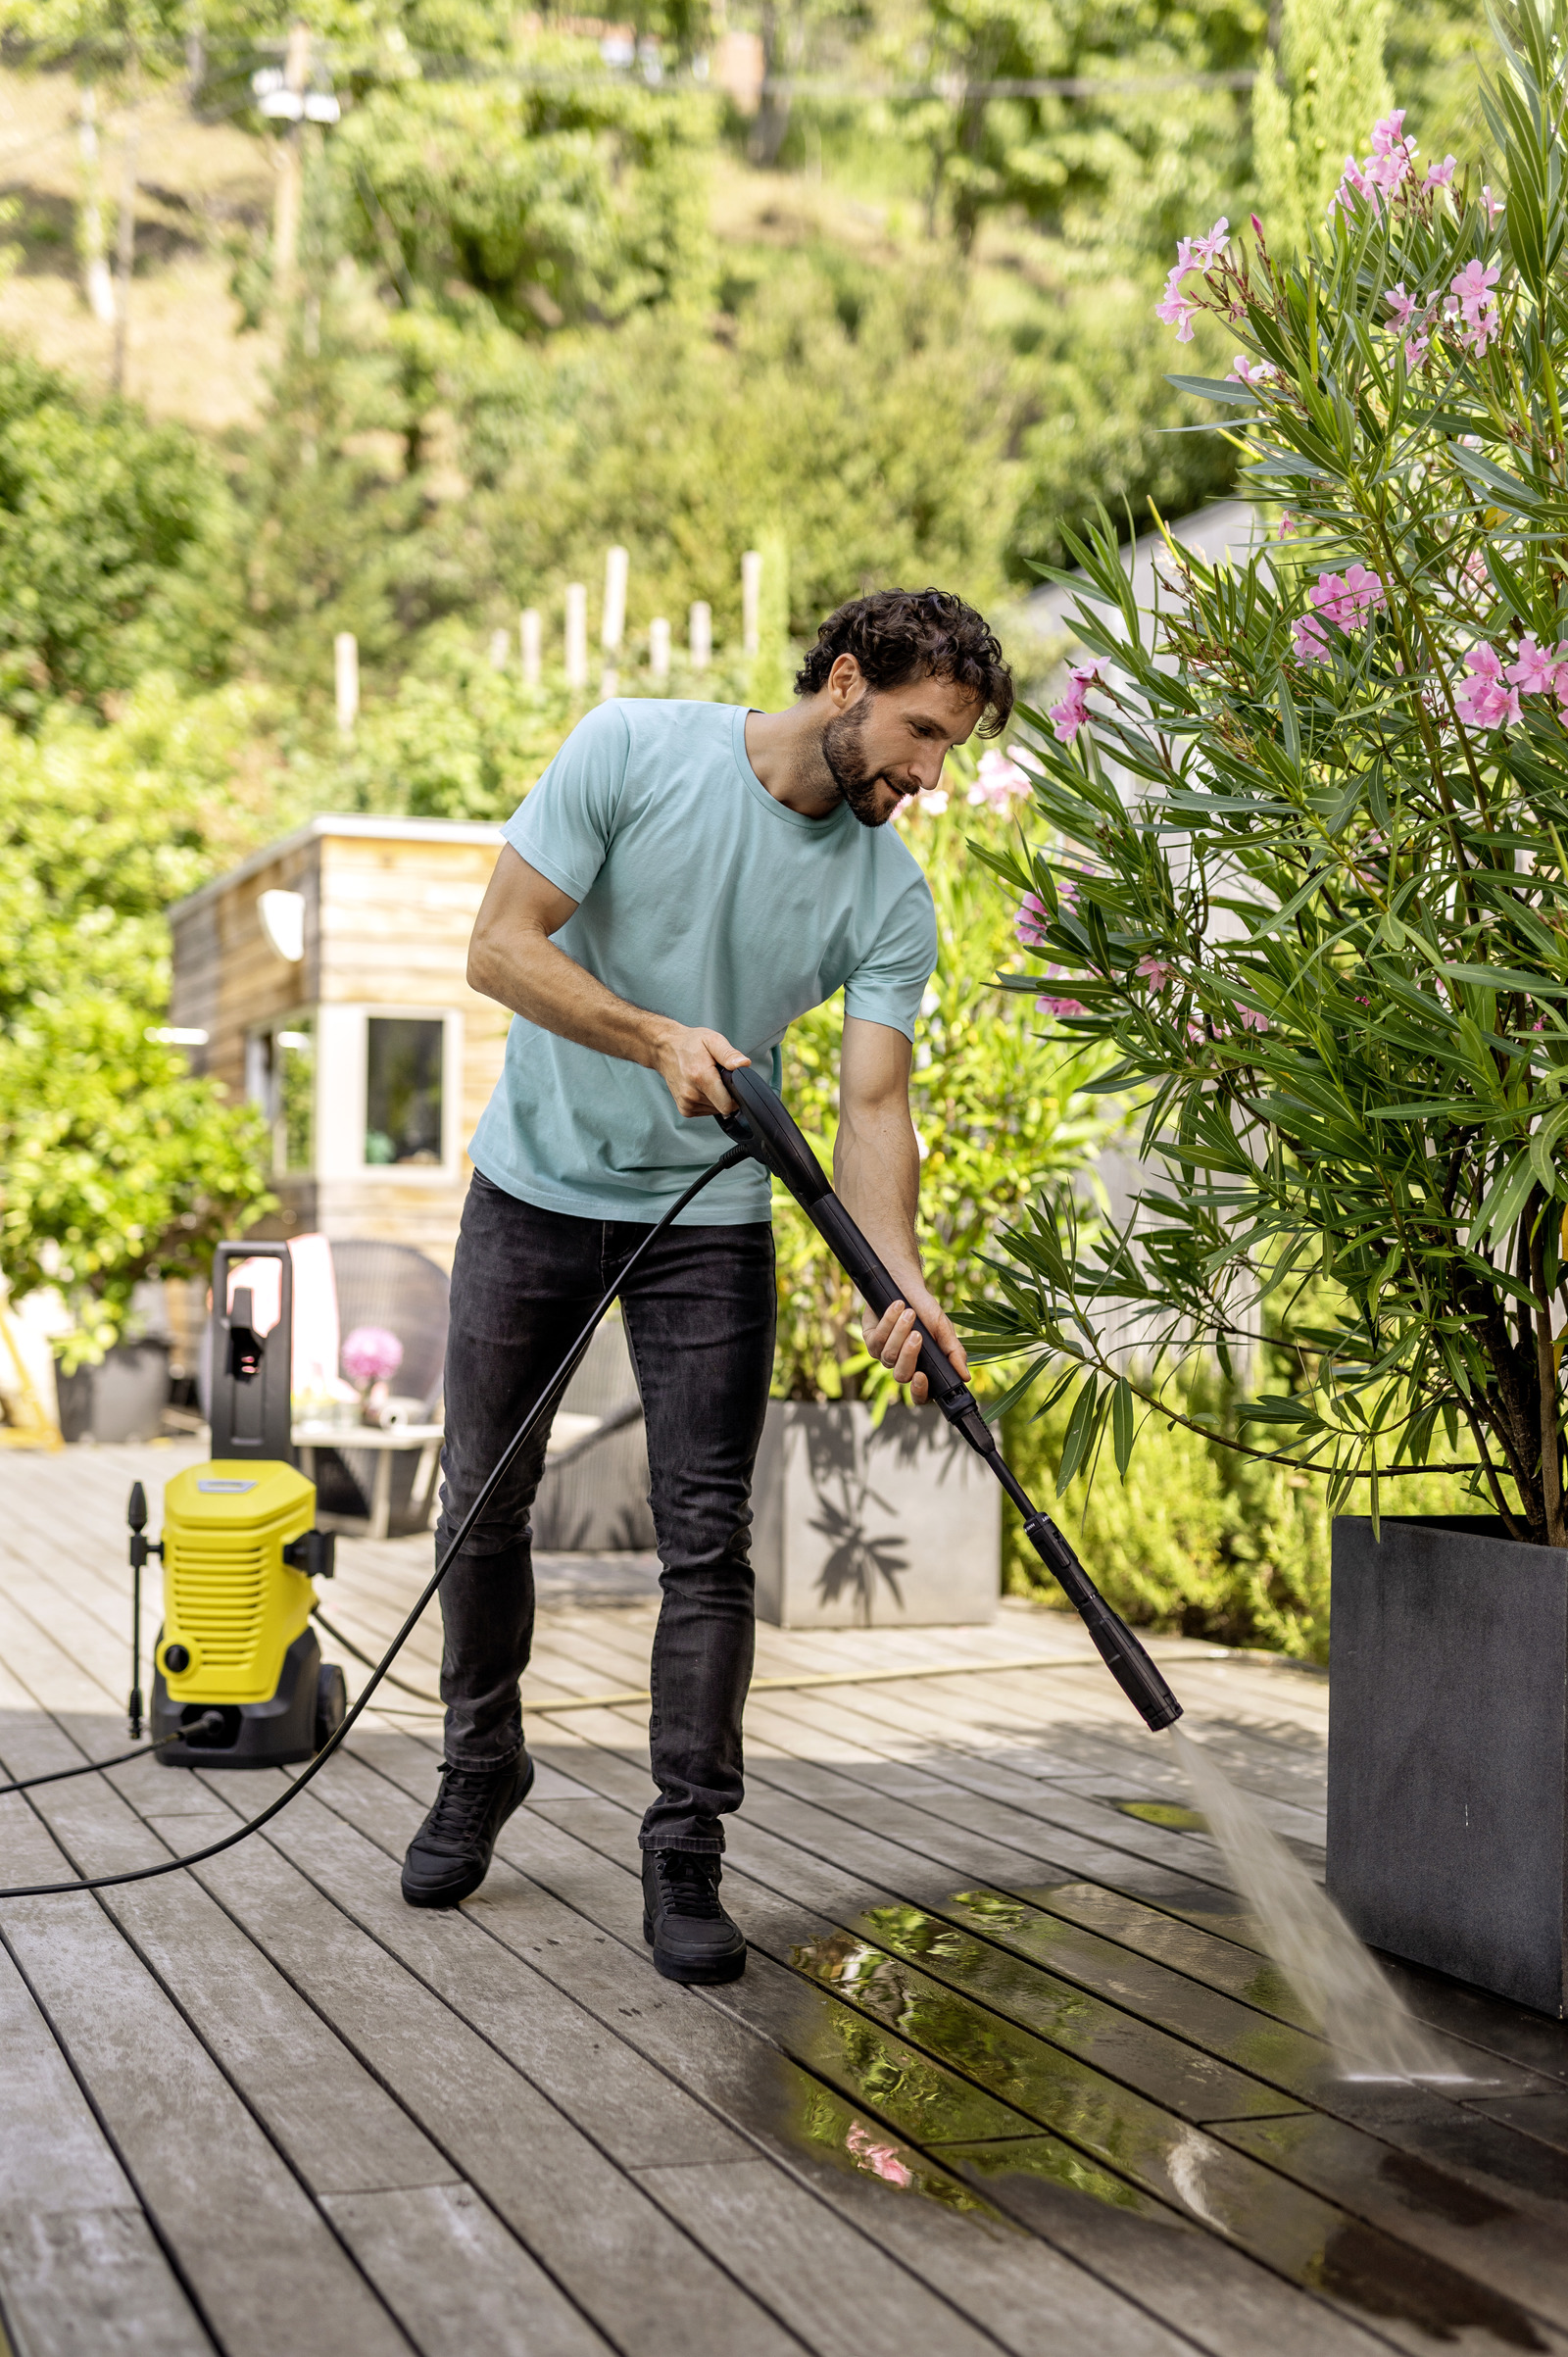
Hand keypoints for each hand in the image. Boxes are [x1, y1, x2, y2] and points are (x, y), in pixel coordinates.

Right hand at [649, 1023, 750, 1117]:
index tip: (732, 1084)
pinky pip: (706, 1110)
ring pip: (716, 1109)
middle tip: (717, 1076)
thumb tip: (744, 1064)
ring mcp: (686, 1103)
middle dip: (725, 1093)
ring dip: (716, 1096)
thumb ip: (729, 1054)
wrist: (665, 1049)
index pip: (727, 1104)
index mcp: (700, 1077)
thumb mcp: (713, 1040)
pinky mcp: (685, 1109)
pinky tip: (701, 1087)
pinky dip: (708, 1100)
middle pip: (723, 1106)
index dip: (736, 1096)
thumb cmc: (689, 1044)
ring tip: (707, 1079)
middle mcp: (691, 1093)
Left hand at [861, 1286, 967, 1405]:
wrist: (906, 1286)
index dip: (919, 1392)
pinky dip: (889, 1321)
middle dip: (909, 1354)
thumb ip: (954, 1353)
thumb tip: (965, 1377)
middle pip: (901, 1375)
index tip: (922, 1376)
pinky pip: (876, 1339)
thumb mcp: (944, 1330)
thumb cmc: (927, 1311)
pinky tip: (897, 1307)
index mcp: (922, 1368)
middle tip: (918, 1334)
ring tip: (909, 1313)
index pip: (919, 1395)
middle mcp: (901, 1365)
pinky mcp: (870, 1340)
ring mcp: (884, 1355)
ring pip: (888, 1355)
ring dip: (899, 1332)